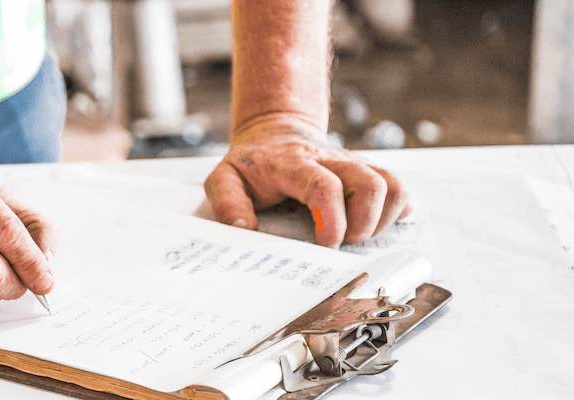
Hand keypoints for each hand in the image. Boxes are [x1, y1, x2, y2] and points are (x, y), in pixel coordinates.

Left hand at [204, 116, 410, 247]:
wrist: (274, 133)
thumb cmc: (252, 164)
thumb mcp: (224, 178)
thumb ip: (227, 203)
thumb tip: (243, 229)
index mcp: (295, 164)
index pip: (324, 186)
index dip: (333, 220)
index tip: (326, 245)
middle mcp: (332, 160)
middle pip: (370, 184)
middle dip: (363, 225)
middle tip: (342, 244)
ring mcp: (354, 164)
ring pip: (393, 185)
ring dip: (382, 220)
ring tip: (358, 236)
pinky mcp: (369, 172)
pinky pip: (399, 189)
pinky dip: (396, 212)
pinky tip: (374, 226)